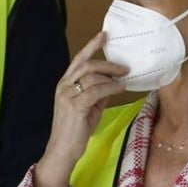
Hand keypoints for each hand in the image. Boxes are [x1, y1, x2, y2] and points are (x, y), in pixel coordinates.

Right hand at [34, 32, 126, 186]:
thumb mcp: (89, 108)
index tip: (104, 35)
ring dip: (111, 76)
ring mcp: (67, 96)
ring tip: (124, 78)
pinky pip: (95, 91)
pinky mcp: (74, 106)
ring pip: (91, 76)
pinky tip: (120, 88)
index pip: (78, 60)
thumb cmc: (76, 131)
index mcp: (65, 85)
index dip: (91, 46)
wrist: (63, 151)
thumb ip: (98, 93)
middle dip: (107, 63)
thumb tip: (114, 82)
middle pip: (86, 65)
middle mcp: (64, 87)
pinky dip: (110, 87)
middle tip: (124, 66)